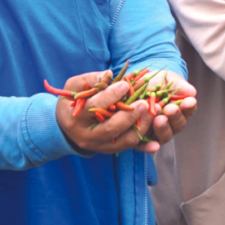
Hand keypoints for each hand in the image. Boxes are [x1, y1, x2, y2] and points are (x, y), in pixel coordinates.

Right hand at [55, 70, 196, 154]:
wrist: (68, 125)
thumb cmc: (74, 101)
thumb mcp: (75, 86)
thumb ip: (91, 79)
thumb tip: (109, 74)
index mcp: (76, 118)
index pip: (94, 107)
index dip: (110, 96)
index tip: (125, 84)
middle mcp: (87, 136)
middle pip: (111, 128)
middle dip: (130, 115)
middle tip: (144, 102)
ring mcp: (100, 146)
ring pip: (124, 141)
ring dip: (141, 127)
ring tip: (153, 112)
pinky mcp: (111, 150)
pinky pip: (131, 148)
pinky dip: (144, 144)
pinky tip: (156, 141)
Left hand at [141, 70, 197, 147]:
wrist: (131, 85)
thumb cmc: (153, 82)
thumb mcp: (166, 79)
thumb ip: (179, 85)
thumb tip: (192, 92)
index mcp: (178, 109)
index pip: (187, 111)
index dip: (189, 107)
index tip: (189, 101)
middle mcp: (169, 123)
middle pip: (177, 125)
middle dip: (175, 117)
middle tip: (170, 109)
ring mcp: (155, 131)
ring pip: (164, 136)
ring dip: (163, 129)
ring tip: (159, 119)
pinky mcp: (139, 138)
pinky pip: (145, 146)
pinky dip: (150, 147)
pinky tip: (153, 146)